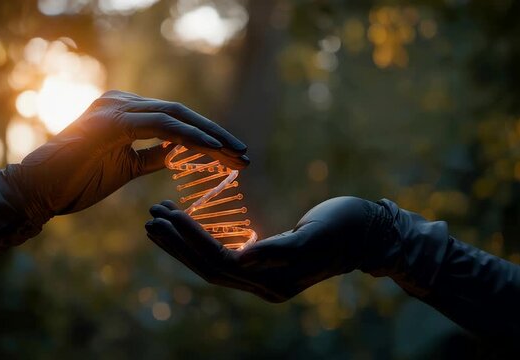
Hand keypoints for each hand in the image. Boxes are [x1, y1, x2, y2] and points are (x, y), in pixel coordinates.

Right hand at [6, 90, 248, 223]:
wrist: (38, 191)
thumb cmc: (78, 181)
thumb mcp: (127, 168)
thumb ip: (153, 156)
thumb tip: (181, 154)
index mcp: (125, 112)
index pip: (175, 120)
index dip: (207, 137)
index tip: (233, 157)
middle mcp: (121, 102)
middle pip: (181, 114)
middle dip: (217, 136)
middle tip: (245, 156)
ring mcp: (115, 108)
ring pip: (175, 116)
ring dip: (211, 137)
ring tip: (237, 156)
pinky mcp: (110, 122)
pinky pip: (159, 126)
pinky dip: (189, 137)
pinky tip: (212, 149)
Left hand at [145, 197, 390, 301]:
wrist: (369, 232)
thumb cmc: (347, 227)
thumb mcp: (316, 234)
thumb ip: (283, 248)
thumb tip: (247, 256)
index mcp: (274, 281)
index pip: (220, 262)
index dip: (191, 240)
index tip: (166, 214)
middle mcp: (264, 284)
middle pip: (208, 267)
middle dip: (177, 242)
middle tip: (151, 216)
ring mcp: (263, 276)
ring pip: (212, 262)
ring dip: (183, 242)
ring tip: (158, 218)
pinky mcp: (264, 263)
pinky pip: (224, 253)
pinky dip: (202, 239)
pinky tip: (186, 224)